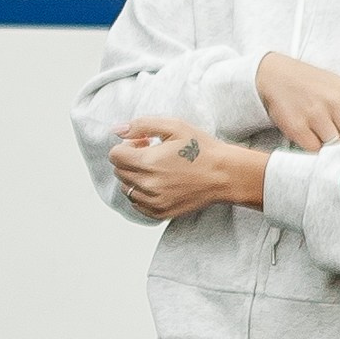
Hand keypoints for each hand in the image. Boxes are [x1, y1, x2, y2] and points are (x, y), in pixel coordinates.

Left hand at [110, 117, 270, 219]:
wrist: (225, 174)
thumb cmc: (202, 149)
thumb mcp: (174, 126)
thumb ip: (141, 125)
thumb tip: (116, 130)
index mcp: (148, 162)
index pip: (114, 155)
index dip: (127, 145)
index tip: (144, 143)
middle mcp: (147, 185)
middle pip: (119, 171)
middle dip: (130, 159)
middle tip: (152, 153)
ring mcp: (153, 202)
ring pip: (126, 188)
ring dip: (135, 176)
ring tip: (157, 168)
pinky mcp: (160, 213)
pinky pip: (137, 204)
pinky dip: (142, 193)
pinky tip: (160, 182)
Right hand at [256, 53, 339, 151]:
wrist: (276, 75)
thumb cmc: (312, 85)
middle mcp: (335, 102)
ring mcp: (315, 114)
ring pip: (335, 148)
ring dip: (334, 154)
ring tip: (332, 153)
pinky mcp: (297, 127)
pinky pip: (314, 150)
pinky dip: (315, 152)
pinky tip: (313, 144)